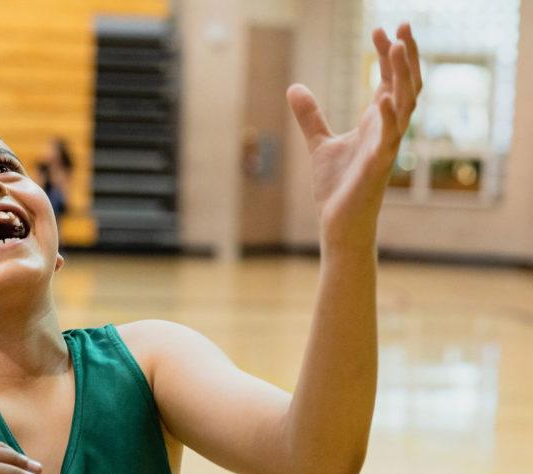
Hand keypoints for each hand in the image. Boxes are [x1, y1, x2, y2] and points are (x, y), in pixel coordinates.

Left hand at [288, 23, 421, 250]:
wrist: (338, 221)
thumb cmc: (337, 186)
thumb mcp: (319, 143)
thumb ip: (310, 115)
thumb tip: (294, 86)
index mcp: (377, 123)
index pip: (390, 80)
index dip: (387, 55)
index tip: (379, 28)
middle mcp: (388, 130)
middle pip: (406, 85)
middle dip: (406, 56)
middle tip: (401, 26)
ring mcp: (386, 147)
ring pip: (405, 105)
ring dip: (402, 75)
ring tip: (397, 46)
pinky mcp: (378, 166)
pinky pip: (389, 138)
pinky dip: (386, 118)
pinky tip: (380, 97)